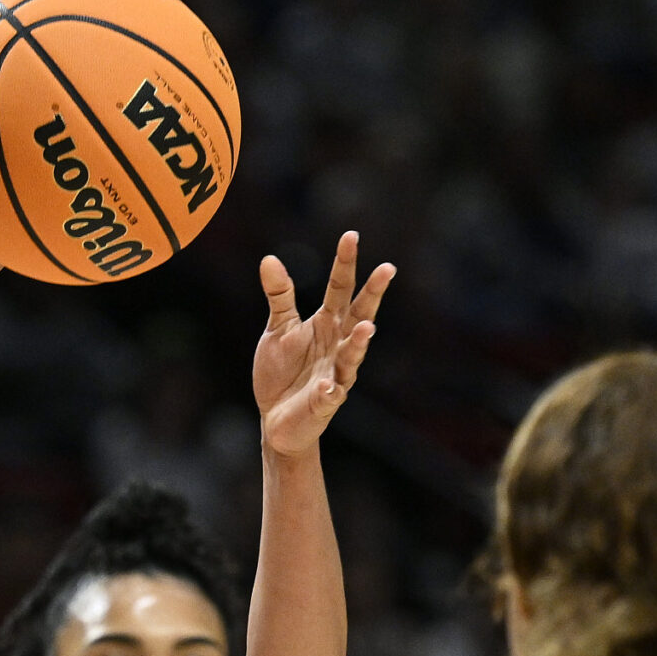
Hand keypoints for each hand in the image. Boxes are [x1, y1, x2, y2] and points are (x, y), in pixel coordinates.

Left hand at [253, 233, 393, 458]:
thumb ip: (279, 296)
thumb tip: (269, 259)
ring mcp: (335, 374)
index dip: (345, 263)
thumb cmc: (282, 372)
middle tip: (387, 269)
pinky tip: (326, 386)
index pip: (340, 288)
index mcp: (327, 323)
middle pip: (358, 315)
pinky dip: (329, 391)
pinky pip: (329, 396)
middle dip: (373, 294)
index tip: (351, 236)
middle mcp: (337, 345)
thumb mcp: (278, 329)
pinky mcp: (324, 403)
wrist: (275, 418)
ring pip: (352, 356)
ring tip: (367, 328)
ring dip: (359, 343)